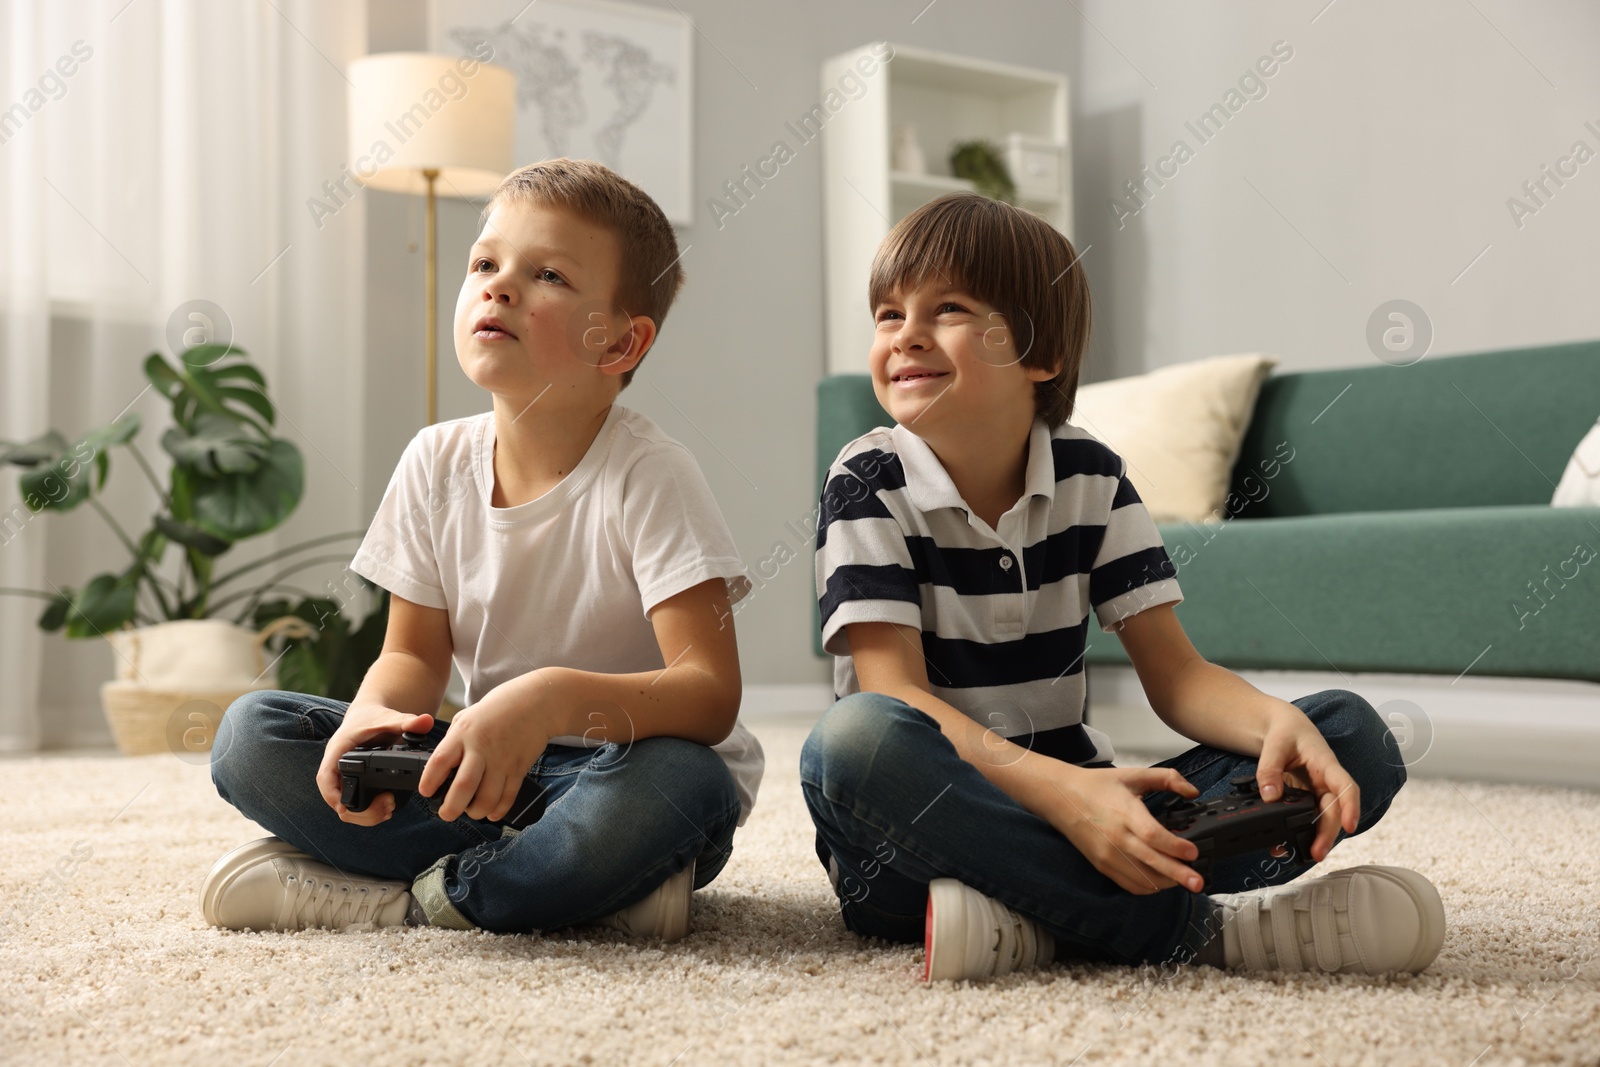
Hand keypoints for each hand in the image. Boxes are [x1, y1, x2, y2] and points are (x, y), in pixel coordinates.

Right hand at [316, 705, 436, 825]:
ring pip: (345, 806)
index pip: (326, 776)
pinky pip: (354, 803)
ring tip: (388, 808)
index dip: (331, 795)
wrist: (368, 716)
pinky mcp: (351, 782)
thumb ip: (408, 722)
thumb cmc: (373, 718)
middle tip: (386, 805)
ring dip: (365, 814)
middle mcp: (336, 765)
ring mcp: (343, 776)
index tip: (343, 808)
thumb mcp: (390, 719)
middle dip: (359, 810)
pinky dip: (368, 812)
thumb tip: (426, 721)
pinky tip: (385, 809)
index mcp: (338, 750)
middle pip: (336, 798)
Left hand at [418, 693, 550, 821]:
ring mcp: (502, 760)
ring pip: (487, 797)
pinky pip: (508, 796)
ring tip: (471, 811)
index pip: (440, 761)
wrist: (535, 702)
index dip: (429, 781)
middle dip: (451, 808)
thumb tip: (442, 767)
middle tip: (446, 814)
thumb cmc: (498, 708)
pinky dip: (499, 810)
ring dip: (476, 812)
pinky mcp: (519, 768)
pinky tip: (491, 812)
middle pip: (463, 786)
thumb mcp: (467, 716)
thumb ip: (453, 740)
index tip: (426, 792)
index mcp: (463, 733)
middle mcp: (481, 748)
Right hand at [1034, 761, 1204, 894]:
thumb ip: (1166, 778)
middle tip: (1198, 882)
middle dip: (1178, 875)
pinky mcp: (1102, 865)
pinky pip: (1130, 884)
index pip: (1152, 835)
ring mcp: (1107, 855)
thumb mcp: (1133, 775)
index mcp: (1125, 812)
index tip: (1193, 852)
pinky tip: (1161, 881)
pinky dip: (1149, 886)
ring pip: (1142, 878)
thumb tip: (1193, 791)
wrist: (1060, 797)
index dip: (1175, 846)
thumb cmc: (1097, 786)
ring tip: (1184, 879)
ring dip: (1166, 882)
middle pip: (1151, 862)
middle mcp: (1116, 838)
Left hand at [1256, 701, 1359, 862]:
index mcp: (1326, 764)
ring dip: (1316, 837)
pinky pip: (1306, 817)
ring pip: (1322, 818)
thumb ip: (1270, 768)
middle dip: (1328, 833)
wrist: (1283, 728)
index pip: (1345, 787)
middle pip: (1333, 810)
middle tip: (1317, 853)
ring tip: (1303, 856)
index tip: (1350, 826)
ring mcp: (1316, 792)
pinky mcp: (1304, 799)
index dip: (1351, 807)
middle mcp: (1325, 782)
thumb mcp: (1275, 744)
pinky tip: (1288, 845)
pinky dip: (1299, 831)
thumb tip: (1270, 795)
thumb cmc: (1286, 732)